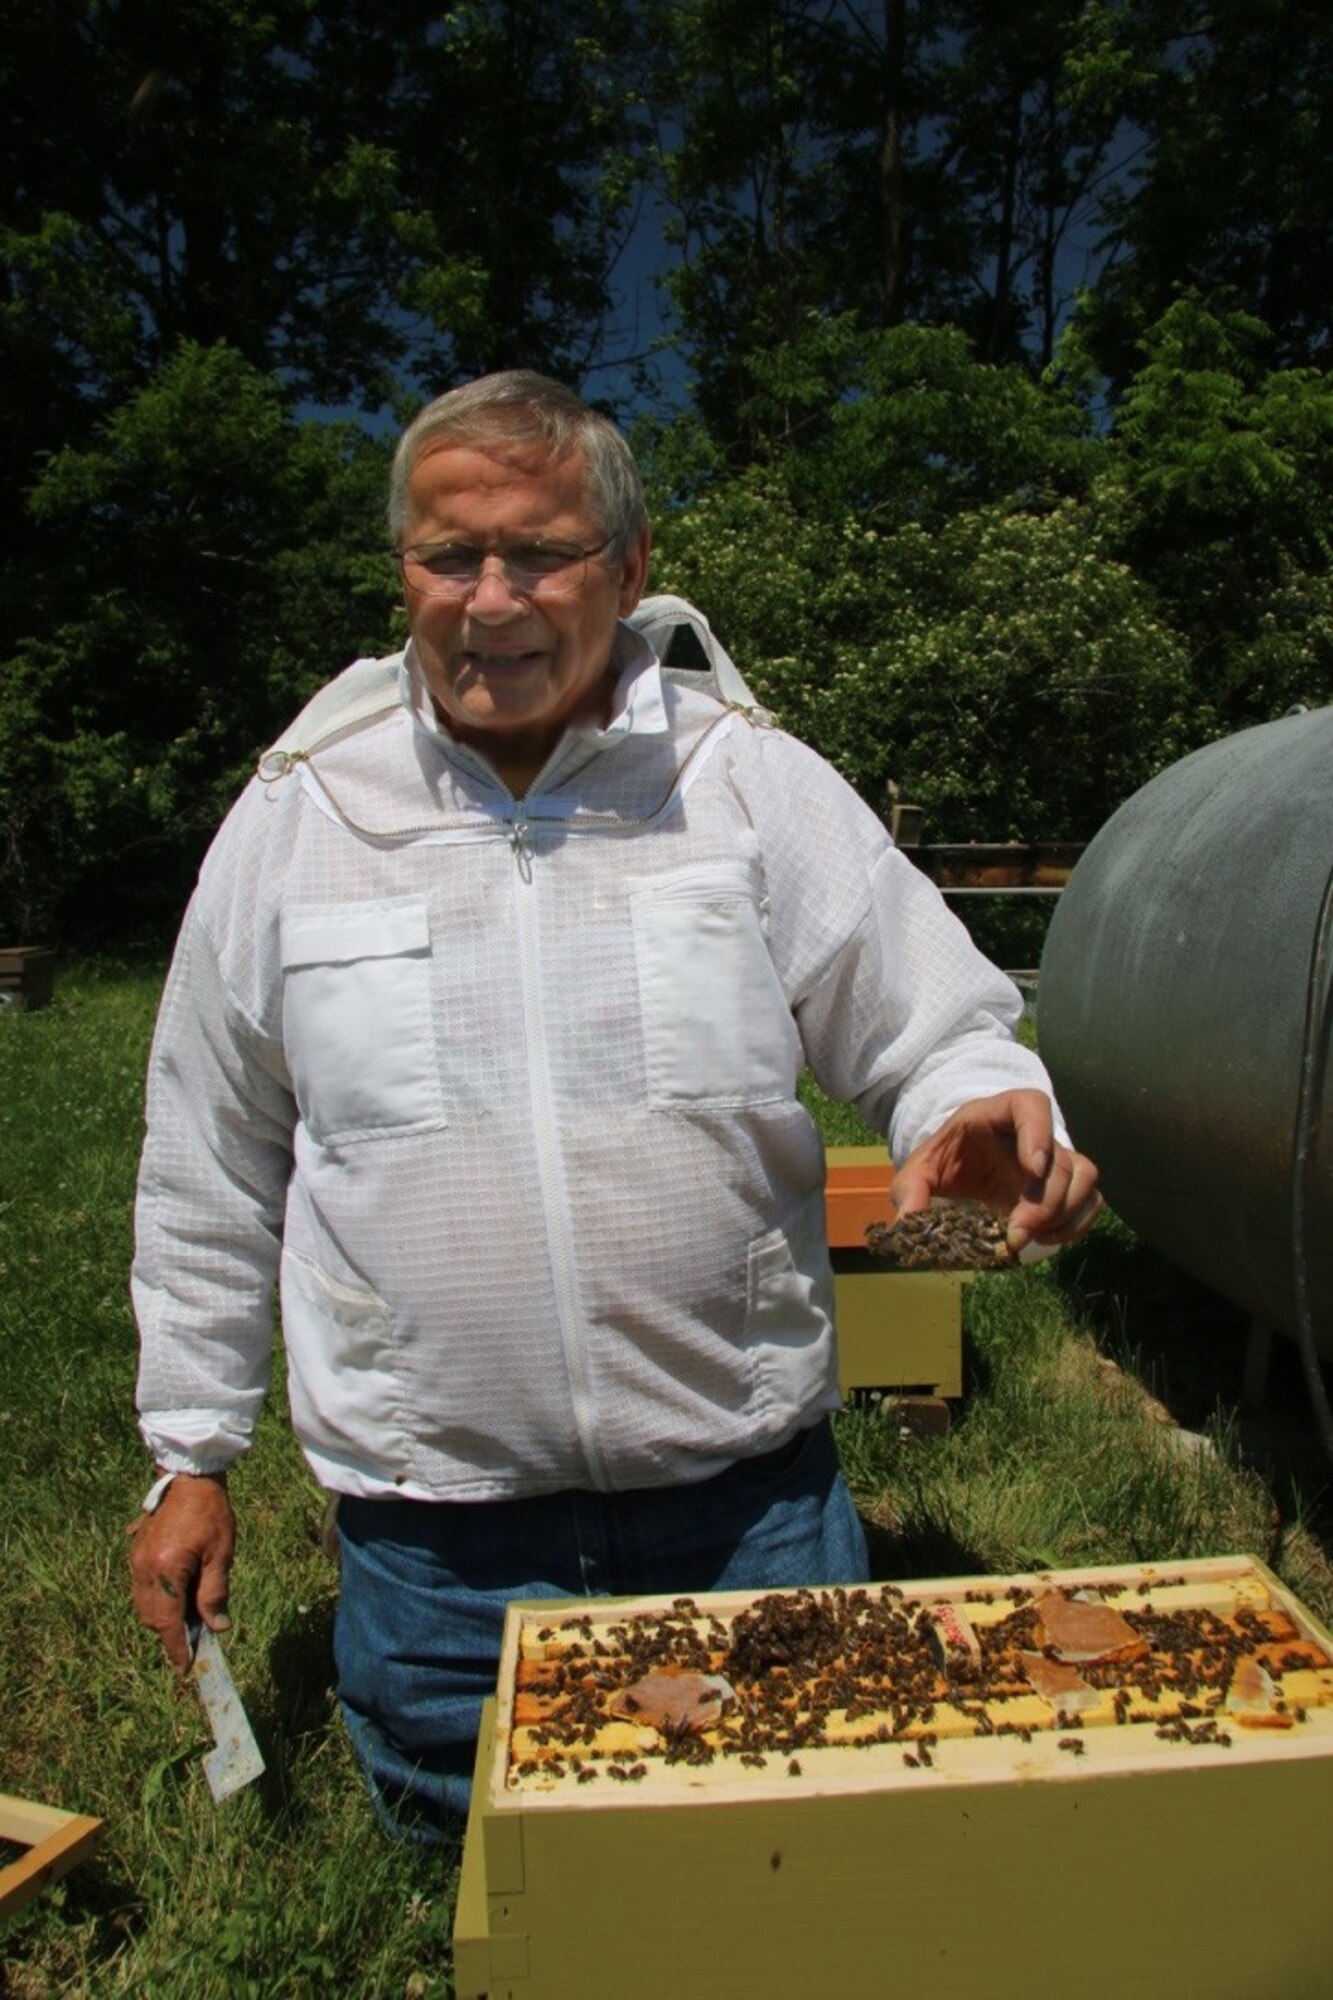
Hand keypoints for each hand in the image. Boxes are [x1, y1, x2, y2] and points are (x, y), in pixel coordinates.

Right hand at [127, 1472, 236, 1674]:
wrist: (189, 1477)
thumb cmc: (210, 1513)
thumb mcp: (220, 1554)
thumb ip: (215, 1593)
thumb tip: (217, 1627)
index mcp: (166, 1571)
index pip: (168, 1623)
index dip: (177, 1649)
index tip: (186, 1669)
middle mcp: (144, 1570)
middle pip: (152, 1618)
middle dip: (171, 1633)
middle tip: (197, 1636)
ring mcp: (136, 1561)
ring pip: (144, 1605)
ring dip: (163, 1616)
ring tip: (190, 1613)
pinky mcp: (136, 1552)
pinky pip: (142, 1587)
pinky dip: (157, 1597)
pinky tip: (179, 1591)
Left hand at [890, 1089, 1101, 1252]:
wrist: (964, 1162)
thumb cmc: (947, 1157)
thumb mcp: (920, 1168)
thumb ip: (910, 1189)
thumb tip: (908, 1221)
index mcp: (997, 1114)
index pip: (1031, 1104)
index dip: (1038, 1133)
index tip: (1032, 1168)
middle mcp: (1034, 1133)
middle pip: (1059, 1158)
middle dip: (1043, 1203)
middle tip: (1016, 1235)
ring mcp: (1056, 1157)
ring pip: (1084, 1176)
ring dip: (1064, 1213)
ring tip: (1032, 1237)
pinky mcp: (1067, 1184)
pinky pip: (1091, 1199)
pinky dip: (1076, 1223)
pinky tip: (1047, 1238)